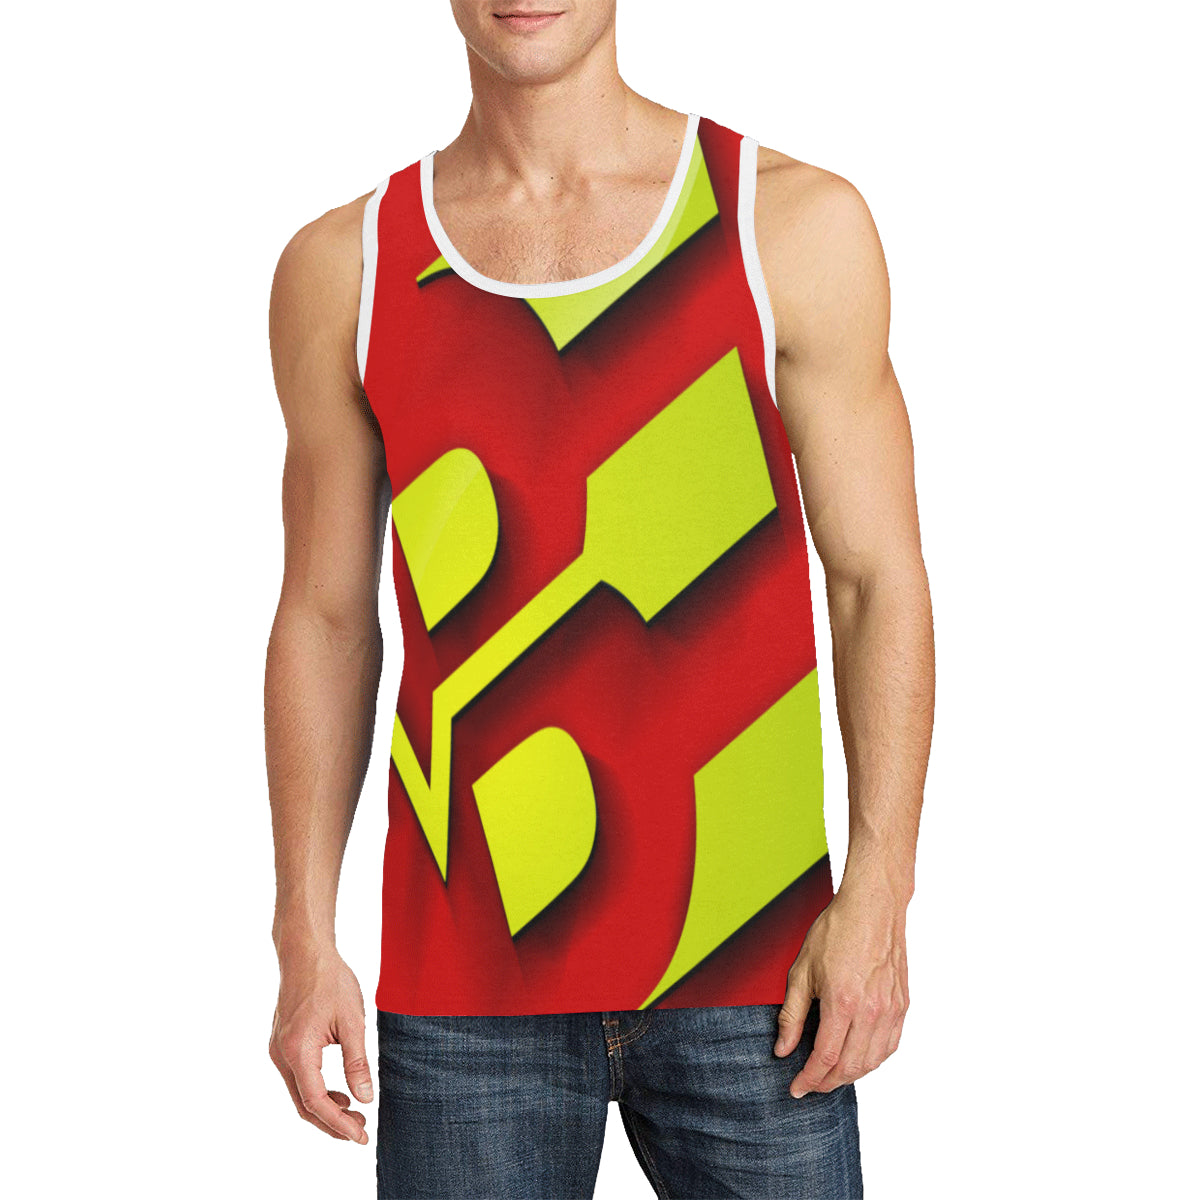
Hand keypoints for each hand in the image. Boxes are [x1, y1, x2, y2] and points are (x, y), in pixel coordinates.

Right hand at [269, 947, 373, 1142]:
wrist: (305, 953)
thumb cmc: (330, 981)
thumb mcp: (352, 1021)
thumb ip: (357, 1062)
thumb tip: (365, 1098)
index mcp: (297, 1051)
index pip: (317, 1102)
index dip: (339, 1124)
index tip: (361, 1136)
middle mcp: (281, 1055)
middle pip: (304, 1105)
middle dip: (332, 1123)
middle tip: (361, 1131)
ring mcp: (278, 1050)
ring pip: (299, 1093)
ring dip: (325, 1108)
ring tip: (354, 1113)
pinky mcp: (281, 1043)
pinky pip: (297, 1078)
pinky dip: (316, 1091)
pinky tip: (338, 1092)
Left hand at [774, 882, 908, 1097]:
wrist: (872, 907)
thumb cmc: (837, 931)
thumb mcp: (801, 970)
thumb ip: (791, 1015)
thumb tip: (783, 1048)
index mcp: (842, 1003)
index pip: (825, 1058)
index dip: (809, 1079)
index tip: (796, 1088)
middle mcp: (871, 1012)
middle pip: (850, 1067)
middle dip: (827, 1083)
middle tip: (810, 1084)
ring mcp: (891, 1010)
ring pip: (872, 1061)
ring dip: (850, 1075)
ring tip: (831, 1075)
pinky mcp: (902, 1005)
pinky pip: (890, 1046)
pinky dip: (873, 1060)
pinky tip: (858, 1057)